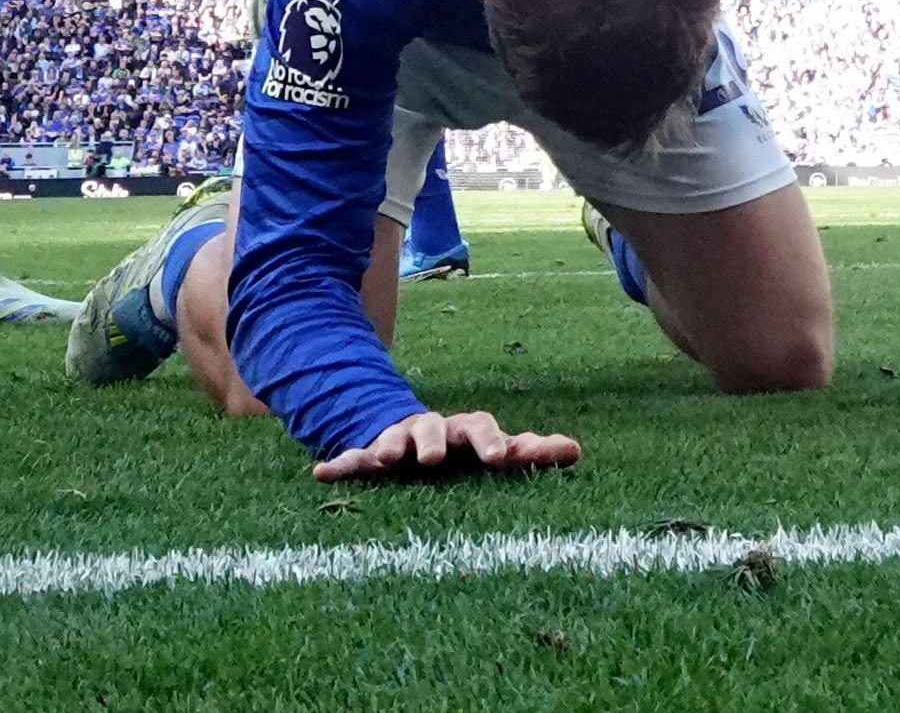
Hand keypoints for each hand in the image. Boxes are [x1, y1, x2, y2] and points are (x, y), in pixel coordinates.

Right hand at [311, 410, 582, 482]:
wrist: (411, 437)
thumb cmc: (463, 451)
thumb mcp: (495, 451)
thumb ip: (532, 451)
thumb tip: (577, 451)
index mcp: (466, 432)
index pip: (482, 427)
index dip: (491, 442)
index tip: (501, 459)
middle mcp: (433, 431)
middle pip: (436, 426)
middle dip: (434, 440)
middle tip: (433, 459)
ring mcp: (399, 442)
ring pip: (394, 438)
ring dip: (389, 446)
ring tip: (386, 460)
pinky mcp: (368, 455)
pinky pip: (351, 458)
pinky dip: (339, 465)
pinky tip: (322, 474)